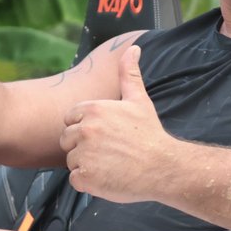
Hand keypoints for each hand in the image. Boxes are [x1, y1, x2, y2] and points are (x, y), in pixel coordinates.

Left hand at [60, 45, 176, 202]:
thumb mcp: (139, 100)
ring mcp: (84, 154)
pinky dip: (88, 182)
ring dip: (86, 165)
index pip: (70, 119)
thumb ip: (129, 74)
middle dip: (83, 147)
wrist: (163, 167)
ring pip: (71, 161)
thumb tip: (133, 48)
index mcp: (93, 109)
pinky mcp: (85, 177)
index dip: (85, 129)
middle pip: (67, 140)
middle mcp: (85, 130)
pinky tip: (108, 177)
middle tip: (109, 152)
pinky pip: (76, 180)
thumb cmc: (150, 135)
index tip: (104, 136)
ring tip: (110, 165)